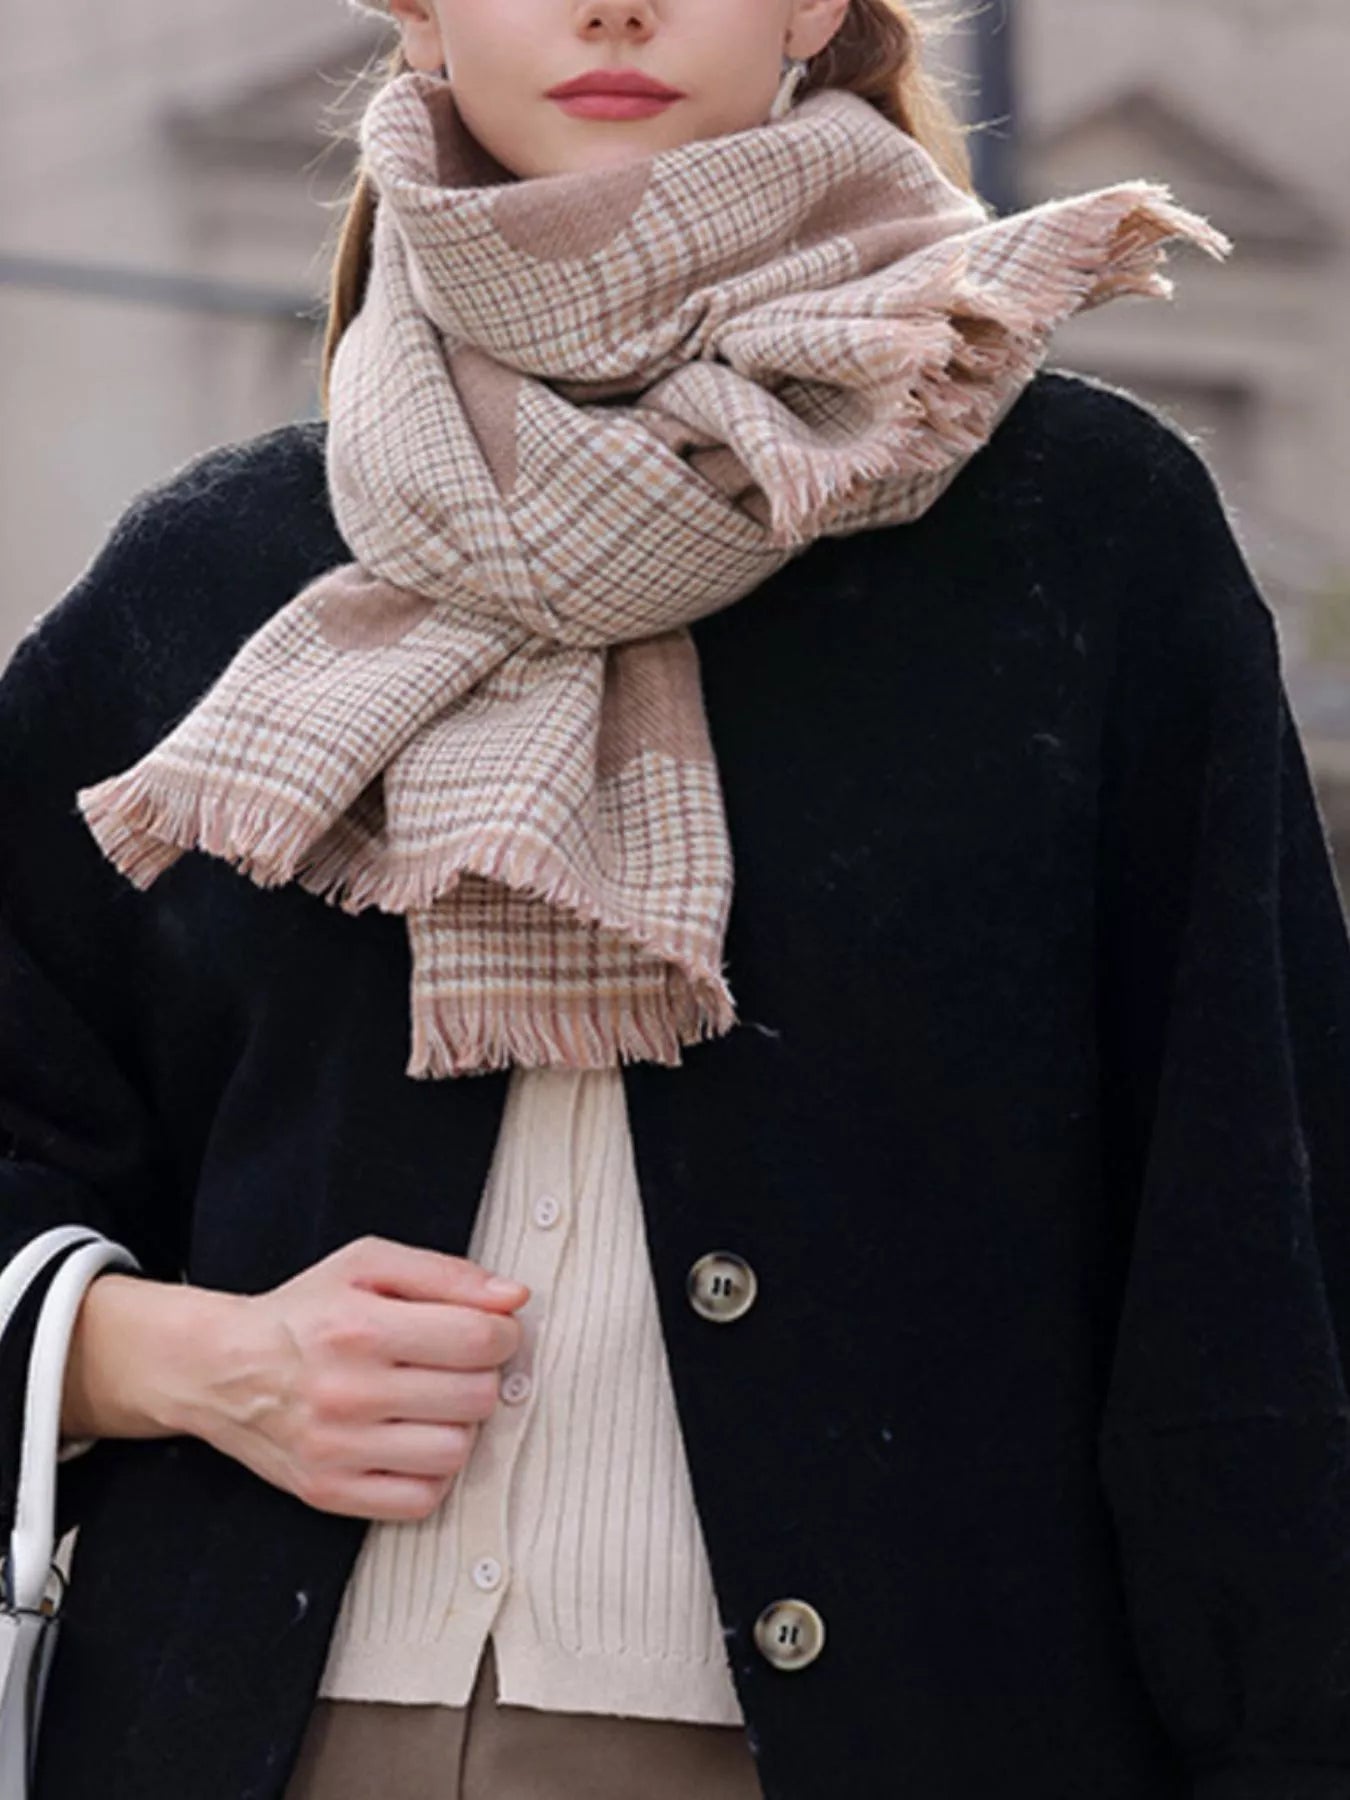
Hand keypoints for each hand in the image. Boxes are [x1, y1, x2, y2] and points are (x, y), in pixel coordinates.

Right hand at [179, 1235, 529, 1521]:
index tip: (491, 1332)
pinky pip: (421, 1499)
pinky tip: (412, 1440)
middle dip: (480, 1376)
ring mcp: (338, 1450)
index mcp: (361, 1328)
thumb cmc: (305, 1313)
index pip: (479, 1341)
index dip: (503, 1334)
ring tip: (432, 1403)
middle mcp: (348, 1392)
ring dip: (458, 1425)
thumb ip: (447, 1274)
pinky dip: (430, 1471)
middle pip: (476, 1398)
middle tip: (454, 1366)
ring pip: (456, 1451)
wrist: (225, 1368)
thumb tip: (513, 1298)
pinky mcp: (329, 1492)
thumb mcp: (368, 1265)